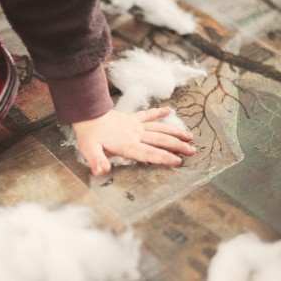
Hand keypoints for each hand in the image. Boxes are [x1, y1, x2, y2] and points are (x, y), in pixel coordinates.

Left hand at [72, 107, 195, 176]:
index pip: (149, 153)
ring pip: (159, 128)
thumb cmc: (89, 135)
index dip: (164, 158)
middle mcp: (135, 134)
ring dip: (174, 132)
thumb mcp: (90, 151)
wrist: (88, 113)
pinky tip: (169, 110)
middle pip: (160, 141)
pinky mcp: (133, 118)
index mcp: (128, 144)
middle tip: (193, 151)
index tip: (178, 162)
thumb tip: (101, 171)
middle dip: (177, 146)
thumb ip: (97, 161)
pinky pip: (149, 115)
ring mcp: (136, 125)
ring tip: (189, 137)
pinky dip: (159, 112)